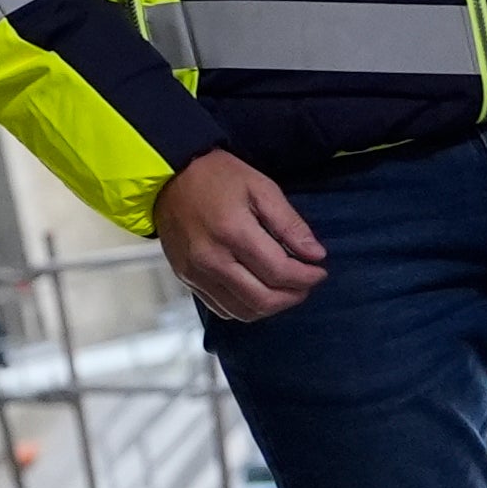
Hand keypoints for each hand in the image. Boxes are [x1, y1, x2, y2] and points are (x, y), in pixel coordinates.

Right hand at [151, 149, 326, 320]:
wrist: (167, 177)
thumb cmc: (217, 176)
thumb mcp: (260, 187)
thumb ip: (289, 223)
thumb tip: (316, 255)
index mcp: (233, 232)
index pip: (279, 272)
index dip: (306, 277)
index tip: (319, 271)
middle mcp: (211, 259)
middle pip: (263, 299)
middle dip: (293, 296)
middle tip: (305, 283)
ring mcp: (196, 273)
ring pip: (243, 311)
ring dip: (271, 306)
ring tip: (283, 289)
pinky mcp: (186, 278)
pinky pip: (221, 308)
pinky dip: (246, 307)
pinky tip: (256, 290)